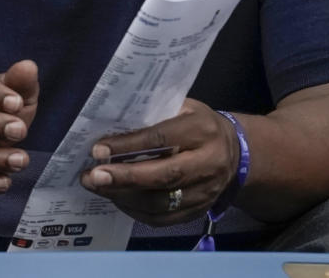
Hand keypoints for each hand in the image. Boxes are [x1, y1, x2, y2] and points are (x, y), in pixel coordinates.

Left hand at [80, 100, 239, 226]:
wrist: (237, 152)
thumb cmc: (199, 124)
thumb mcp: (183, 108)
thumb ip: (154, 117)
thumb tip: (111, 131)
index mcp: (202, 130)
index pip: (162, 139)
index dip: (129, 146)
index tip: (98, 150)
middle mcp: (208, 163)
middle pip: (163, 176)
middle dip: (123, 178)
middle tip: (92, 177)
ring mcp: (206, 192)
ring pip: (161, 203)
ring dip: (124, 197)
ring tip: (97, 187)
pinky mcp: (199, 211)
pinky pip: (163, 219)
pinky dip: (135, 211)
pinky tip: (118, 198)